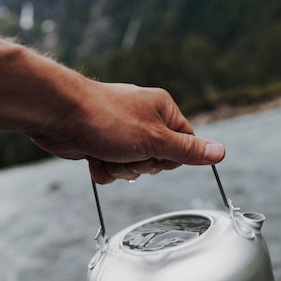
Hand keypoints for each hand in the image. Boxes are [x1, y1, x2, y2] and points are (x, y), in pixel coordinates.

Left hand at [25, 82, 224, 183]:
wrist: (59, 115)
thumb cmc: (107, 119)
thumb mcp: (155, 139)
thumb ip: (187, 150)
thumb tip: (221, 153)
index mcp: (162, 110)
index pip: (185, 143)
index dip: (171, 157)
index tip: (156, 153)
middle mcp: (143, 120)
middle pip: (158, 161)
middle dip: (141, 165)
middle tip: (127, 151)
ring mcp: (120, 133)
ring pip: (132, 168)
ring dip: (119, 168)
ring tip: (106, 152)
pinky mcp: (100, 144)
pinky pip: (111, 170)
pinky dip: (102, 169)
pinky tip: (92, 156)